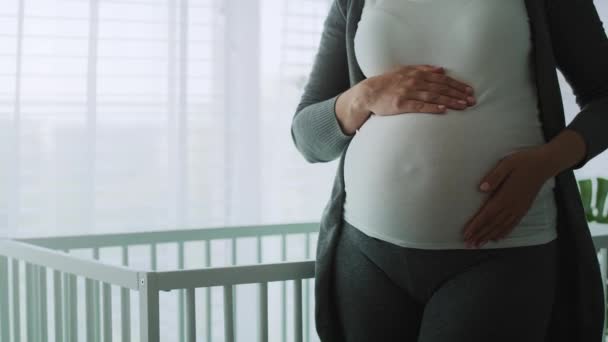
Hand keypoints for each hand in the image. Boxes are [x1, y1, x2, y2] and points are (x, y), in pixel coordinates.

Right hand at [359, 64, 475, 116]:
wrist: (369, 92)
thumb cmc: (388, 82)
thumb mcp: (405, 71)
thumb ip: (423, 69)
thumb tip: (441, 70)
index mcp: (417, 74)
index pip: (442, 79)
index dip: (457, 85)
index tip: (469, 91)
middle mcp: (414, 82)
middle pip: (441, 87)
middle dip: (458, 94)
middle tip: (471, 100)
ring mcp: (408, 93)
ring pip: (434, 96)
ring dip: (450, 101)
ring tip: (463, 106)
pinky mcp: (401, 104)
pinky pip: (419, 106)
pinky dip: (432, 107)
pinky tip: (443, 110)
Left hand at [462, 145, 554, 247]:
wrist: (545, 164)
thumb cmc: (523, 162)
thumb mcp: (507, 164)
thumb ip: (494, 176)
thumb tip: (481, 188)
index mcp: (505, 196)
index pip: (487, 214)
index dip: (476, 225)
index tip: (466, 234)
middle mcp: (512, 206)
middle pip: (493, 224)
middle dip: (480, 235)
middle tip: (468, 244)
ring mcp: (519, 208)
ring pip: (502, 226)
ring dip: (489, 236)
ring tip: (479, 244)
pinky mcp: (524, 208)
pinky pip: (513, 224)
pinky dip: (504, 232)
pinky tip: (498, 238)